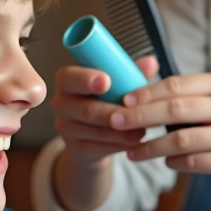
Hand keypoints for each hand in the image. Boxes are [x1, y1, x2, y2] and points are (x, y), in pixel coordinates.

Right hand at [51, 55, 160, 171]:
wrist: (96, 133)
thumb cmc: (107, 99)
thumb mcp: (118, 83)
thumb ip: (131, 73)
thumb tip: (150, 62)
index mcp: (67, 80)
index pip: (69, 77)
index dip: (86, 79)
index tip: (107, 81)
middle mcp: (60, 103)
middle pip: (86, 109)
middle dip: (113, 112)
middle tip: (135, 113)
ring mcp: (65, 128)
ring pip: (94, 130)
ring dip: (120, 131)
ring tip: (142, 130)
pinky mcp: (75, 148)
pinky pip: (98, 148)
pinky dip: (119, 145)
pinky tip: (135, 143)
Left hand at [110, 71, 210, 194]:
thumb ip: (192, 96)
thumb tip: (141, 92)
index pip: (177, 85)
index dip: (146, 92)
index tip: (122, 99)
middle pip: (175, 109)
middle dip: (140, 116)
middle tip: (114, 121)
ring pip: (180, 140)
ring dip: (150, 146)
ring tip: (131, 152)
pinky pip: (193, 162)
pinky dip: (173, 162)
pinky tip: (163, 161)